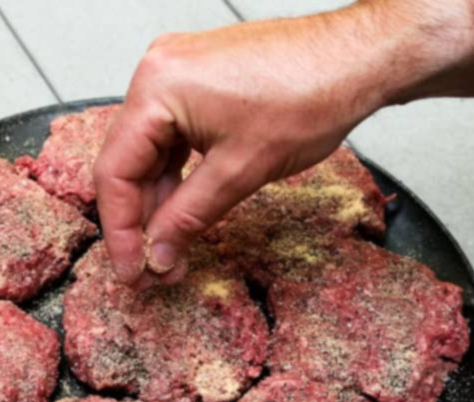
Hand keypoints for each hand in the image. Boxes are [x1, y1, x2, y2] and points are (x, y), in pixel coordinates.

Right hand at [93, 10, 393, 285]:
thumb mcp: (241, 171)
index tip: (134, 271)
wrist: (357, 59)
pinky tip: (184, 210)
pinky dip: (177, 176)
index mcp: (156, 87)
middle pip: (127, 162)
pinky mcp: (199, 82)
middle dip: (139, 220)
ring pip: (150, 153)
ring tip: (171, 249)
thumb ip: (189, 217)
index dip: (121, 231)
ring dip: (159, 202)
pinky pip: (172, 137)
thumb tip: (157, 254)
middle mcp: (157, 73)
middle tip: (151, 268)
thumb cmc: (311, 92)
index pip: (115, 172)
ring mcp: (177, 74)